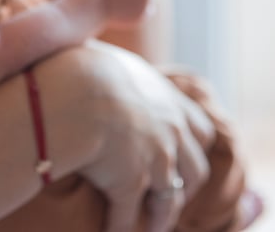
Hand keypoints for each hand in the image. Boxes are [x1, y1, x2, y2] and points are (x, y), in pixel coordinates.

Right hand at [75, 43, 214, 231]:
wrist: (74, 91)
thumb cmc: (82, 67)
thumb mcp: (111, 60)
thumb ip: (118, 71)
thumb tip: (101, 65)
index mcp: (169, 100)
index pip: (200, 128)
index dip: (193, 145)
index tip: (184, 155)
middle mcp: (171, 131)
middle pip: (196, 169)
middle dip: (186, 185)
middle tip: (171, 194)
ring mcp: (156, 160)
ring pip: (171, 201)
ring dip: (161, 217)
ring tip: (152, 228)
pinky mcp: (131, 185)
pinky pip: (128, 219)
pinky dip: (120, 229)